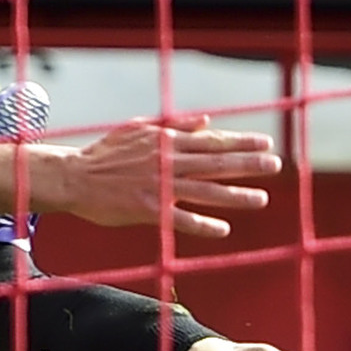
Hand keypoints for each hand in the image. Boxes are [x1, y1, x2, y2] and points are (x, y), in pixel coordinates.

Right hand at [33, 118, 283, 236]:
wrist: (74, 177)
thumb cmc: (107, 154)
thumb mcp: (139, 128)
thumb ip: (175, 124)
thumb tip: (207, 120)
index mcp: (167, 141)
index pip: (212, 141)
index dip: (241, 142)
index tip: (266, 143)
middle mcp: (167, 161)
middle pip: (215, 162)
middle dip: (249, 164)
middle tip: (276, 165)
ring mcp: (159, 185)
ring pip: (205, 190)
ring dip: (235, 195)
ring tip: (261, 198)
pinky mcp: (148, 209)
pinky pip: (180, 218)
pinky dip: (203, 224)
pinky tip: (223, 230)